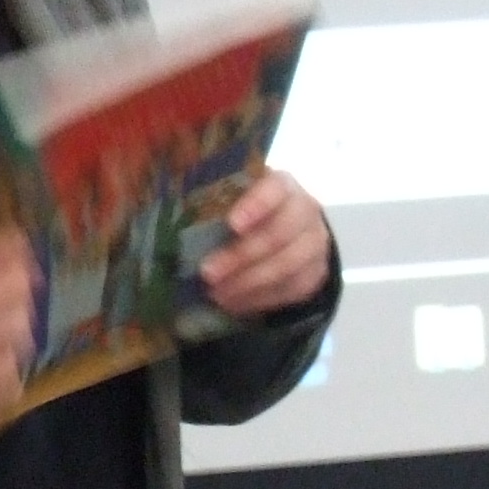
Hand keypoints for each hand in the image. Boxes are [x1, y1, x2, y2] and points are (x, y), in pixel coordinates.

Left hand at [199, 170, 332, 316]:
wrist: (289, 228)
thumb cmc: (248, 208)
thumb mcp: (234, 197)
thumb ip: (214, 202)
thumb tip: (171, 214)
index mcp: (283, 184)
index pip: (276, 189)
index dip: (256, 206)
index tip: (231, 224)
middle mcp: (306, 210)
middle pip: (279, 234)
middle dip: (240, 256)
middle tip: (207, 273)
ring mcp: (315, 243)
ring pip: (286, 266)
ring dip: (247, 283)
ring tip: (216, 294)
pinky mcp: (317, 272)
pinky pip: (291, 290)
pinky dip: (259, 299)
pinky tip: (233, 303)